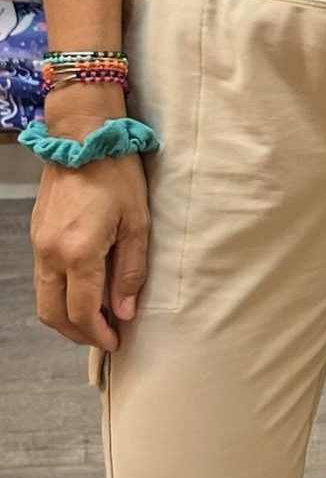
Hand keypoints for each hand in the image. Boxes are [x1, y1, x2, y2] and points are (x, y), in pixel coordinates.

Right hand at [31, 156, 149, 350]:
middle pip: (53, 313)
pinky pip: (43, 277)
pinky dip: (59, 293)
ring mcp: (39, 243)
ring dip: (66, 315)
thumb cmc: (117, 174)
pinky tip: (83, 289)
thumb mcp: (137, 223)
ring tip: (95, 317)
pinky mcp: (37, 233)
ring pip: (43, 298)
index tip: (116, 341)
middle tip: (103, 336)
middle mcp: (51, 253)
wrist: (83, 136)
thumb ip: (130, 271)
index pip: (81, 312)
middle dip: (77, 333)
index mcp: (78, 252)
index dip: (98, 334)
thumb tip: (123, 311)